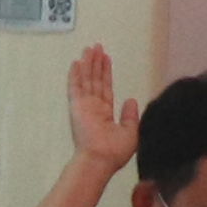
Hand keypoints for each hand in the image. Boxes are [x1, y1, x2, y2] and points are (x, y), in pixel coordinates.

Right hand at [60, 43, 134, 174]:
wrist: (101, 159)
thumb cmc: (115, 151)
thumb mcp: (131, 132)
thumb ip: (130, 116)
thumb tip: (130, 100)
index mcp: (105, 114)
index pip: (105, 88)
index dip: (106, 73)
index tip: (106, 59)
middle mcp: (94, 107)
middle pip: (95, 80)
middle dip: (96, 63)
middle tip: (96, 47)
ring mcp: (84, 106)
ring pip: (87, 79)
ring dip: (88, 64)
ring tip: (89, 48)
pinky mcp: (77, 106)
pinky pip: (76, 87)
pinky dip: (75, 75)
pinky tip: (76, 63)